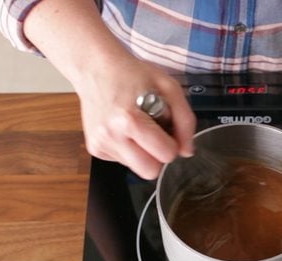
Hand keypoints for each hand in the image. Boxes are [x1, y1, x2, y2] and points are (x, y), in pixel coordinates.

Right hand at [76, 56, 195, 178]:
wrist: (95, 67)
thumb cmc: (134, 74)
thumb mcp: (168, 87)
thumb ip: (185, 120)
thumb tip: (186, 151)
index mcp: (129, 120)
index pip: (165, 155)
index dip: (172, 143)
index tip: (166, 128)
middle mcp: (111, 136)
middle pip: (149, 172)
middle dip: (157, 156)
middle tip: (155, 134)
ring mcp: (100, 144)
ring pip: (136, 169)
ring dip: (143, 153)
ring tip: (137, 127)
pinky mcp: (94, 149)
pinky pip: (123, 161)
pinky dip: (129, 149)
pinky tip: (124, 129)